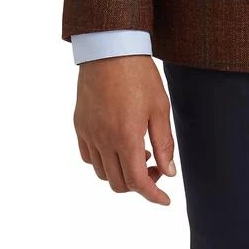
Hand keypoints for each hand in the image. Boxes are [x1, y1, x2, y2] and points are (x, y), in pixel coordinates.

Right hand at [73, 55, 175, 204]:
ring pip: (102, 173)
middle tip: (156, 168)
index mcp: (126, 137)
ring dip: (121, 173)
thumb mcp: (160, 107)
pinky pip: (89, 157)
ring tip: (140, 153)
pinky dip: (104, 161)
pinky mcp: (80, 125)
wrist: (110, 49)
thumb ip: (164, 142)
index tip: (164, 199)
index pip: (137, 182)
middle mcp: (104, 140)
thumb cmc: (139, 74)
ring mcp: (89, 134)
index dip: (152, 195)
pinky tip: (118, 146)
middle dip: (139, 184)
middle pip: (119, 183)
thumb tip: (169, 172)